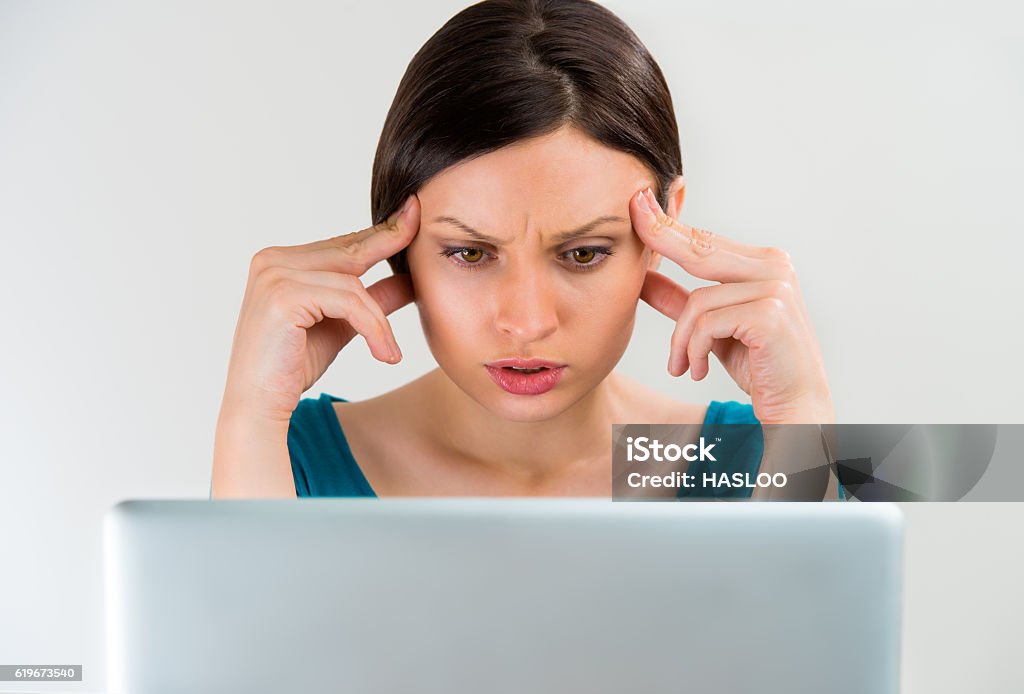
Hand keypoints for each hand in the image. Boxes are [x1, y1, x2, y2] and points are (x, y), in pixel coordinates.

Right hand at [219, 195, 419, 425]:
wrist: (259, 406)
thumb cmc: (294, 367)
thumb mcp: (342, 326)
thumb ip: (371, 299)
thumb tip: (409, 280)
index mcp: (281, 261)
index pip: (342, 243)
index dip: (382, 231)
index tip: (414, 215)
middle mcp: (273, 260)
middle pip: (349, 252)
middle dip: (391, 250)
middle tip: (424, 245)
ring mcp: (274, 275)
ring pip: (352, 283)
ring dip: (379, 321)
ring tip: (390, 353)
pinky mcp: (282, 296)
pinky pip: (347, 302)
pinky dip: (372, 328)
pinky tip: (384, 354)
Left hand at [630, 188, 833, 423]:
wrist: (797, 405)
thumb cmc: (759, 364)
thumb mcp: (712, 328)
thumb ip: (680, 300)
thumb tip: (642, 277)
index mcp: (763, 263)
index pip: (705, 240)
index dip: (667, 223)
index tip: (637, 202)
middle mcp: (774, 267)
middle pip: (699, 251)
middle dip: (660, 240)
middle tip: (633, 224)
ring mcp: (775, 289)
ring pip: (697, 303)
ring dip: (682, 342)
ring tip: (685, 366)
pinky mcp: (769, 315)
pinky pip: (707, 325)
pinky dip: (695, 351)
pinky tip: (699, 371)